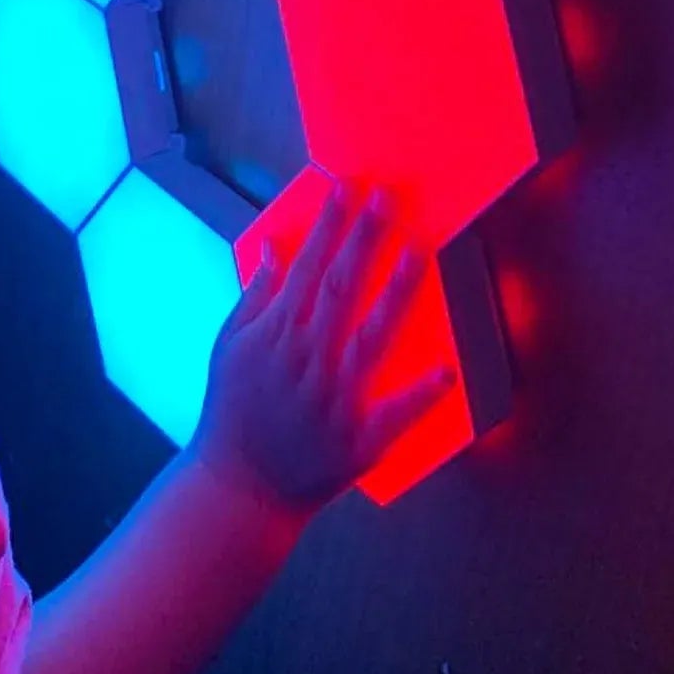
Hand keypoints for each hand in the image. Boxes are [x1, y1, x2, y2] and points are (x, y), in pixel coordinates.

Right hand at [188, 180, 456, 523]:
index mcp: (275, 334)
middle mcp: (307, 359)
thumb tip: (275, 246)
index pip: (307, 266)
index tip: (347, 186)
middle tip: (386, 197)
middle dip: (363, 239)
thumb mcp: (227, 347)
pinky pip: (393, 414)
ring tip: (418, 251)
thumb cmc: (231, 409)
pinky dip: (419, 395)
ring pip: (371, 336)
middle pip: (340, 288)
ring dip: (395, 293)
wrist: (237, 487)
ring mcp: (335, 399)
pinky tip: (446, 370)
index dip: (328, 224)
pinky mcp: (357, 440)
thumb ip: (254, 296)